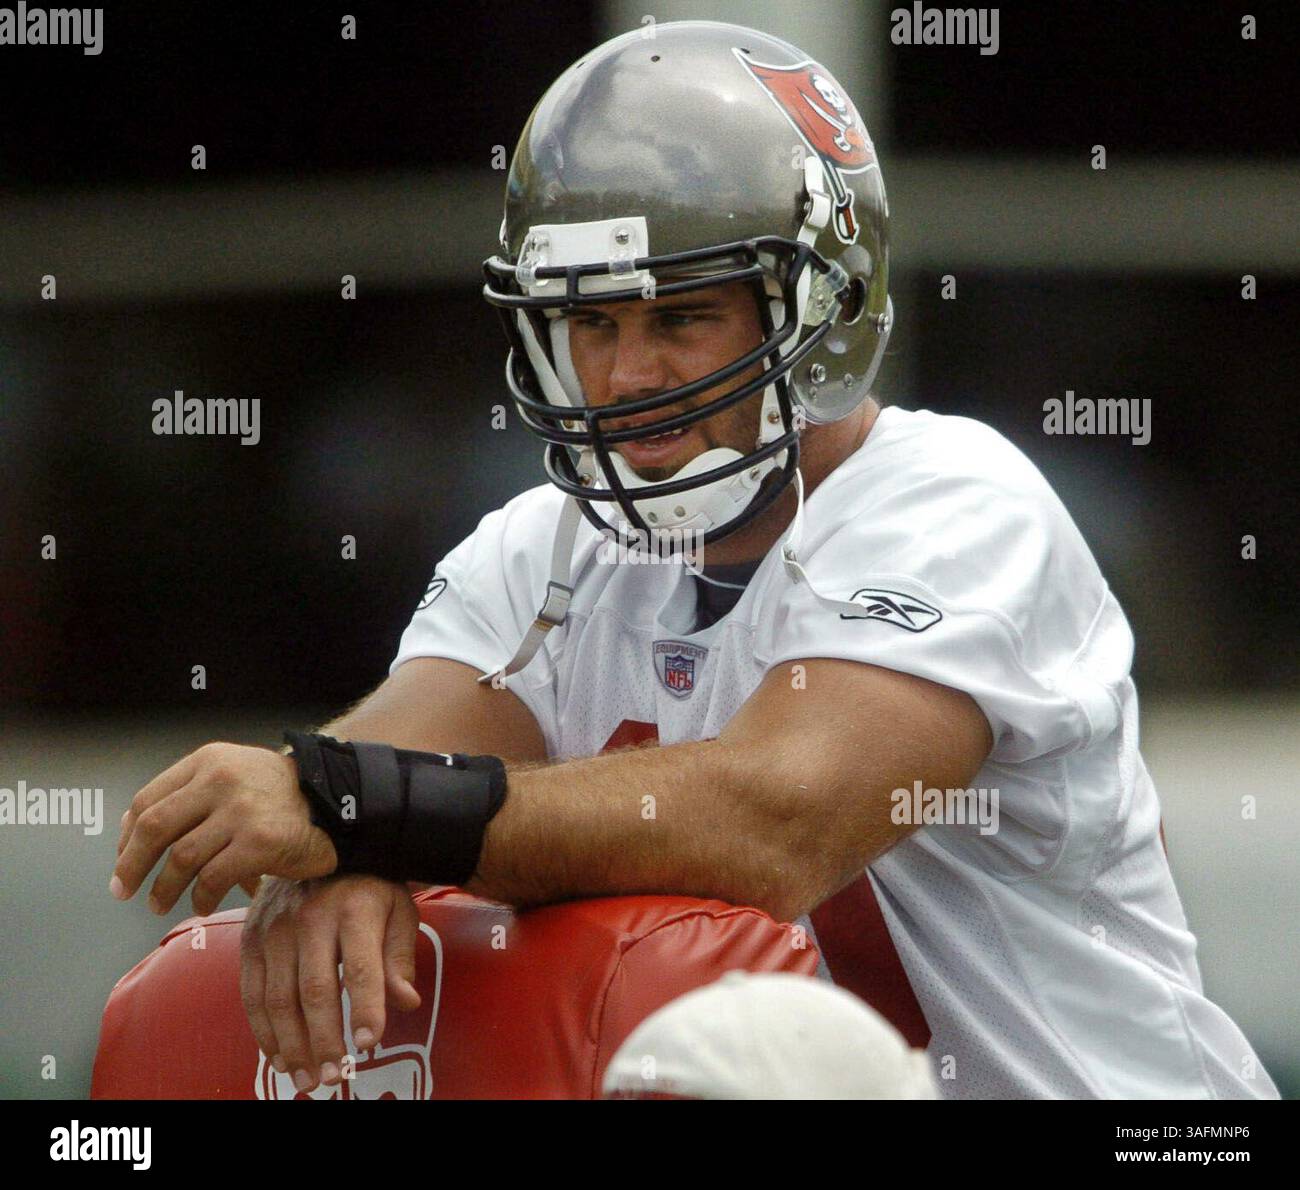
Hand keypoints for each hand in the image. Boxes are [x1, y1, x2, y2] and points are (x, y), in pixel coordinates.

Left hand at [111, 741, 337, 915]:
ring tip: (159, 904)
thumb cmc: (281, 796)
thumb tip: (130, 832)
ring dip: (164, 888)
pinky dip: (200, 898)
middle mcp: (222, 780)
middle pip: (154, 827)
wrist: (339, 801)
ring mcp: (242, 810)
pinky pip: (213, 878)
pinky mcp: (261, 842)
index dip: (127, 837)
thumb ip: (190, 794)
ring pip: (181, 858)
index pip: (148, 800)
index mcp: (210, 761)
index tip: (123, 860)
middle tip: (124, 889)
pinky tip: (200, 906)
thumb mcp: (235, 774)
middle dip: (131, 865)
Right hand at [239, 874, 421, 1091]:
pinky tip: (280, 1057)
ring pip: (279, 999)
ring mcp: (275, 929)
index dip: (366, 1008)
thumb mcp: (398, 908)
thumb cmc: (370, 883)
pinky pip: (253, 994)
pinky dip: (264, 1032)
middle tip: (336, 1077)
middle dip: (325, 1041)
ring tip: (309, 1079)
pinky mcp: (251, 938)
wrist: (324, 842)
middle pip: (315, 991)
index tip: (370, 1043)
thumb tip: (406, 1002)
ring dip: (293, 1047)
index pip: (360, 967)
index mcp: (355, 909)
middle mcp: (311, 918)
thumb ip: (400, 956)